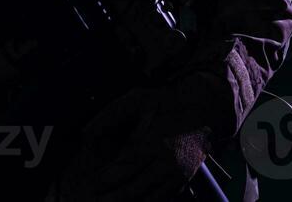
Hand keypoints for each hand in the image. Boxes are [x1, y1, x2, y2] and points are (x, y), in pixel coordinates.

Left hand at [57, 82, 216, 201]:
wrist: (205, 107)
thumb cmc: (166, 101)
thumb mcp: (136, 99)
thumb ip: (110, 115)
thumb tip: (86, 132)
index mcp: (151, 142)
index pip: (123, 168)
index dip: (104, 180)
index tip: (89, 185)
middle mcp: (165, 162)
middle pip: (133, 189)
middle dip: (111, 197)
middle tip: (94, 200)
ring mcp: (176, 174)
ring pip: (148, 199)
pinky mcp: (183, 179)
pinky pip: (162, 199)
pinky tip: (132, 201)